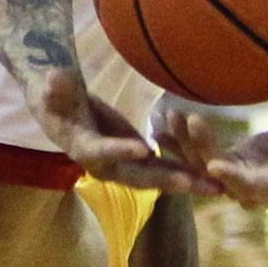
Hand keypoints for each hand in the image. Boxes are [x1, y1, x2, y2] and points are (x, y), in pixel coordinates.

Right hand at [36, 69, 214, 192]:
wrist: (61, 111)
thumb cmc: (55, 96)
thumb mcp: (52, 89)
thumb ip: (55, 88)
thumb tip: (54, 78)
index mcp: (83, 147)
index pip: (101, 151)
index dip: (120, 150)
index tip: (143, 149)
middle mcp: (105, 165)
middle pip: (136, 175)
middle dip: (165, 179)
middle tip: (191, 182)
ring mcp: (124, 166)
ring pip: (156, 178)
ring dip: (185, 183)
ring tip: (215, 188)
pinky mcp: (138, 161)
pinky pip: (164, 170)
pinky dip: (186, 174)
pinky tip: (212, 176)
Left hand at [158, 108, 267, 207]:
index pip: (250, 186)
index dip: (233, 178)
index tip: (215, 166)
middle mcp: (245, 190)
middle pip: (217, 174)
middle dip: (200, 150)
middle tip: (191, 119)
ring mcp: (228, 180)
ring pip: (200, 165)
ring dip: (183, 143)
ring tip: (172, 116)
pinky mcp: (218, 168)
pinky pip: (193, 159)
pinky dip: (176, 146)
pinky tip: (158, 130)